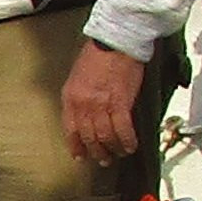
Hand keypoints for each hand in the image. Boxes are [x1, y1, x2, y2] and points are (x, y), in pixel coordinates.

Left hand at [63, 42, 147, 165]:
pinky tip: (131, 145)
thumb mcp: (78, 77)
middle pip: (89, 137)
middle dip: (97, 152)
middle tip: (103, 159)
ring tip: (119, 153)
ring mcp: (101, 105)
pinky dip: (127, 140)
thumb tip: (85, 116)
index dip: (76, 146)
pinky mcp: (120, 103)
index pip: (70, 129)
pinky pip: (123, 129)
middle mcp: (83, 104)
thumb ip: (79, 98)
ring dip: (113, 149)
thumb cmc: (97, 54)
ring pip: (105, 137)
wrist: (115, 41)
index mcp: (70, 97)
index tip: (80, 156)